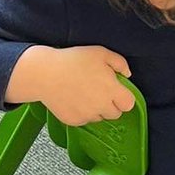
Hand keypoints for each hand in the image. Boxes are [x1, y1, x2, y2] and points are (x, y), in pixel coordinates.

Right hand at [6, 45, 135, 126]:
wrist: (46, 74)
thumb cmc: (73, 61)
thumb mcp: (102, 53)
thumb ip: (120, 64)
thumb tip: (127, 74)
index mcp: (111, 90)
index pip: (128, 104)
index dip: (125, 97)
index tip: (120, 91)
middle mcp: (100, 106)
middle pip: (115, 114)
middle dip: (112, 104)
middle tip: (103, 91)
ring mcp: (86, 115)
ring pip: (100, 118)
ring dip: (98, 109)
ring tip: (87, 93)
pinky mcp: (73, 121)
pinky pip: (85, 120)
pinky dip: (83, 113)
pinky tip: (77, 99)